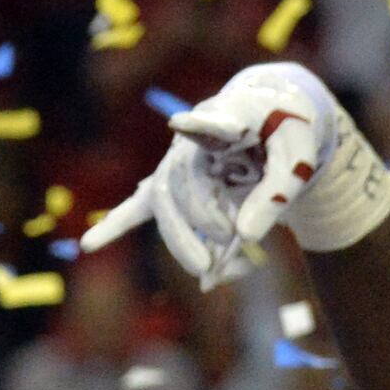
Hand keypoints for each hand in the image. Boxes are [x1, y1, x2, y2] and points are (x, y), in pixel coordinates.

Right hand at [81, 61, 361, 289]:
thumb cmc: (289, 131)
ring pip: (165, 205)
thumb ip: (277, 193)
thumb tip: (247, 237)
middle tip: (232, 241)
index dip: (199, 127)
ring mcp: (177, 161)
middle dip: (203, 219)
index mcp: (231, 117)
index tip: (181, 124)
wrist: (275, 117)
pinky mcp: (172, 180)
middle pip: (183, 185)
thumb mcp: (299, 157)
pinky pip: (139, 206)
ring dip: (183, 240)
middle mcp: (193, 140)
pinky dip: (117, 225)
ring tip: (208, 272)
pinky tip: (90, 245)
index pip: (214, 123)